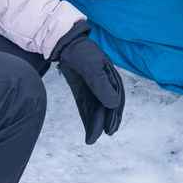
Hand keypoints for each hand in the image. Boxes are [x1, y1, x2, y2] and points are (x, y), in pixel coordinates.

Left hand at [51, 22, 123, 143]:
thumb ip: (101, 86)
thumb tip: (114, 105)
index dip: (113, 116)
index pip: (116, 101)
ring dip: (97, 123)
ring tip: (92, 138)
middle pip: (107, 107)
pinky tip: (88, 129)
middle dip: (105, 122)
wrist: (66, 44)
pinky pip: (88, 107)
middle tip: (98, 136)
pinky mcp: (84, 91)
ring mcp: (95, 89)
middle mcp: (105, 86)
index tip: (109, 130)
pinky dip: (89, 118)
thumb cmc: (81, 53)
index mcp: (111, 79)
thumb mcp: (92, 68)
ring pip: (98, 110)